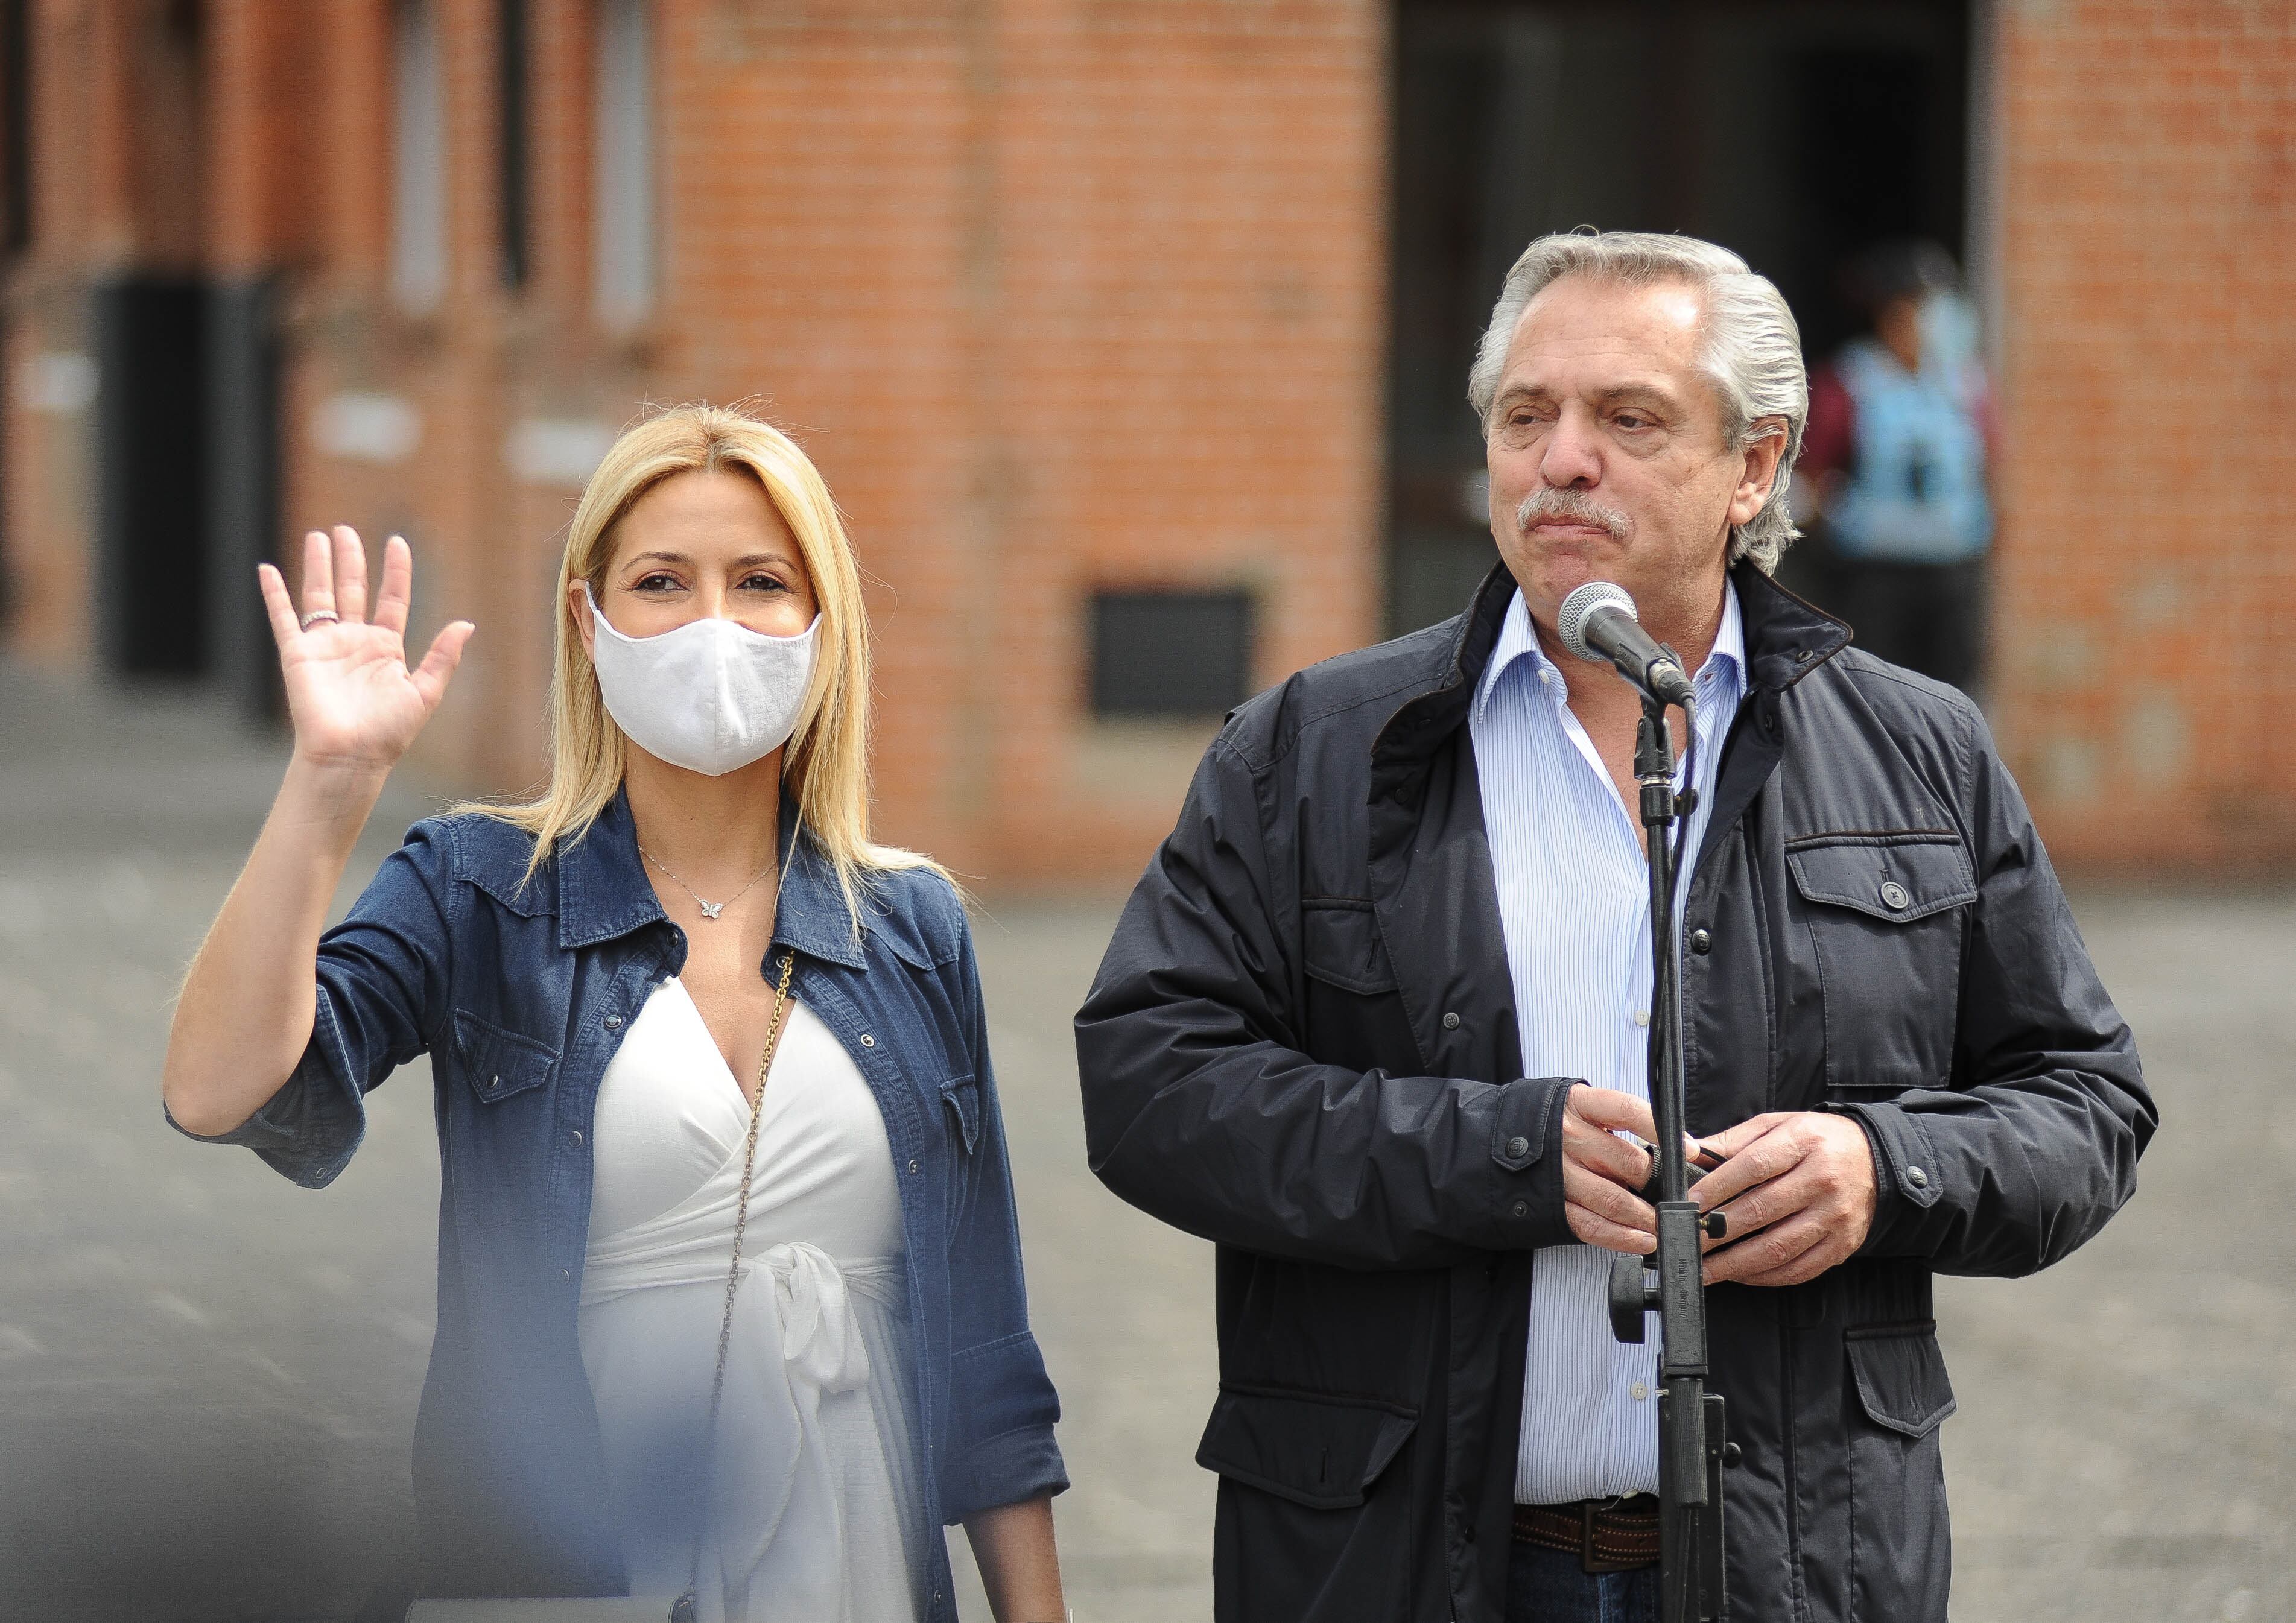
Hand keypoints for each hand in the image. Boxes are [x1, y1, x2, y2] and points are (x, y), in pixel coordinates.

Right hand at [260, 526, 474, 775]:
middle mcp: (355, 642)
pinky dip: (274, 594)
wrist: (350, 757)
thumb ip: (443, 657)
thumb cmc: (388, 733)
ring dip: (319, 566)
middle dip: (351, 559)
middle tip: (345, 529)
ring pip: (320, 595)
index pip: (392, 599)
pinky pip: (283, 618)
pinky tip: (267, 569)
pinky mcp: (298, 655)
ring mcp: (325, 646)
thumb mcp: (424, 693)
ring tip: (319, 536)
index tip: (398, 541)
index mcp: (386, 648)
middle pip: (353, 589)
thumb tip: (466, 623)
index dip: (396, 571)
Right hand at [1560, 1086, 1682, 1254]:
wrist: (1491, 1144)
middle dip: (1658, 1184)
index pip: (1626, 1110)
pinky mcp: (1552, 1204)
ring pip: (1612, 1199)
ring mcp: (1558, 1173)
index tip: (1687, 1150)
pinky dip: (1620, 1238)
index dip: (1660, 1130)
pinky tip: (1641, 1240)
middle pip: (1627, 1162)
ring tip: (1664, 1226)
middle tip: (1679, 1199)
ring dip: (1645, 1218)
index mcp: (1579, 1105)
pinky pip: (1590, 1225)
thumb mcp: (1578, 1108)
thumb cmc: (1549, 1125)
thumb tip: (1670, 1151)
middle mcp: (1568, 1137)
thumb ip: (1615, 1124)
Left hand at [1689, 1111, 1876, 1285]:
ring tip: (1705, 1268)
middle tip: (1687, 1240)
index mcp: (1804, 1143)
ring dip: (1735, 1263)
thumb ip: (1733, 1140)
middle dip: (1716, 1230)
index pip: (1754, 1167)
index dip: (1718, 1187)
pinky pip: (1799, 1269)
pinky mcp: (1842, 1245)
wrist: (1873, 1159)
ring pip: (1778, 1247)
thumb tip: (1688, 1151)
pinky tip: (1739, 1274)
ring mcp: (1835, 1216)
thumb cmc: (1817, 1141)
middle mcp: (1823, 1180)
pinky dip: (1765, 1276)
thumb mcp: (1777, 1125)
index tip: (1689, 1203)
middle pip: (1761, 1210)